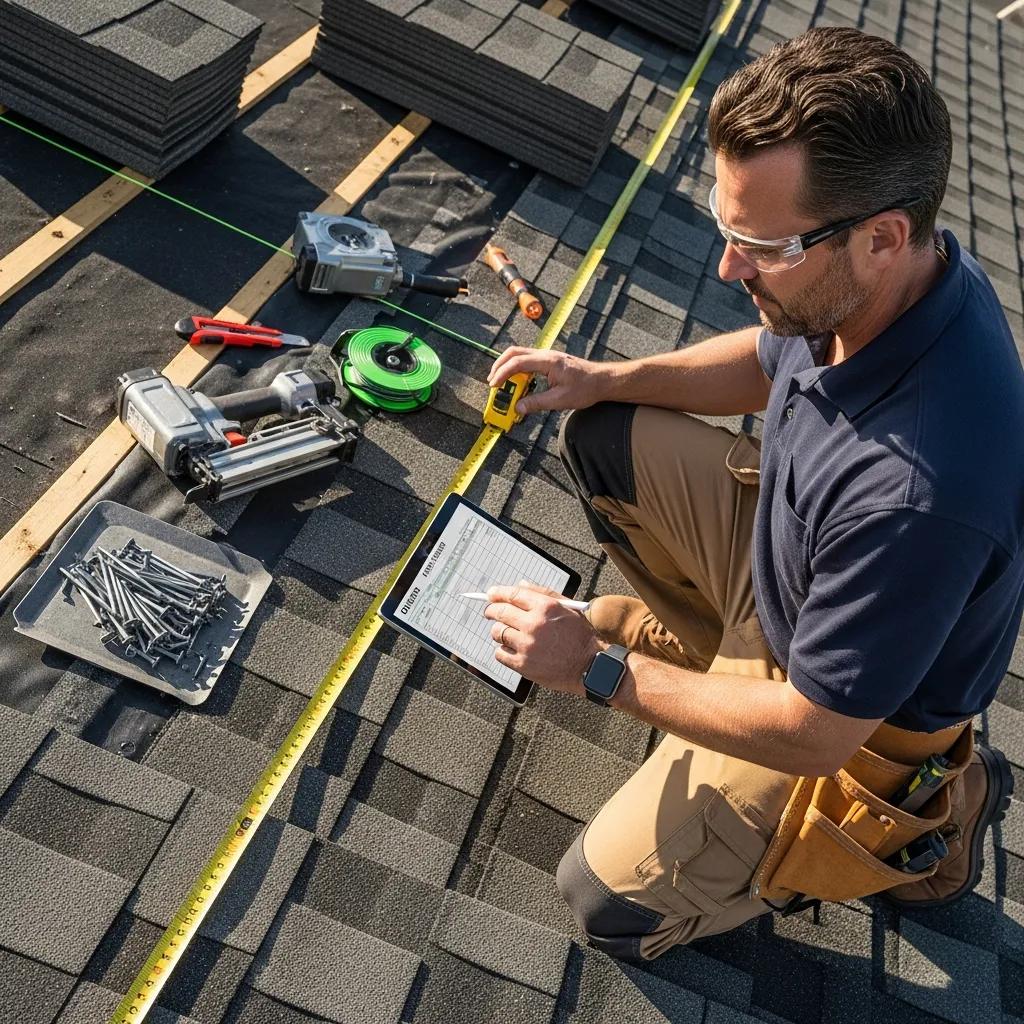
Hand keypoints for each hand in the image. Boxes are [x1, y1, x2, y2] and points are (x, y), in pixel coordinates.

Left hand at [483, 582, 603, 692]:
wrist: (591, 666)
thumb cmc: (580, 636)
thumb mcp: (568, 608)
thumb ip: (543, 594)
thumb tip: (521, 585)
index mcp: (546, 607)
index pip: (513, 594)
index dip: (498, 593)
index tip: (491, 594)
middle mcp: (535, 624)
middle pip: (500, 612)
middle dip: (491, 610)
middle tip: (490, 612)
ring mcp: (527, 645)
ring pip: (498, 633)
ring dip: (499, 631)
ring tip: (507, 633)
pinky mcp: (523, 664)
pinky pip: (500, 654)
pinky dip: (503, 650)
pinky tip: (512, 649)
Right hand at [486, 348, 608, 414]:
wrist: (602, 380)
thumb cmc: (586, 388)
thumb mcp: (560, 400)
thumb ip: (537, 403)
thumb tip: (518, 408)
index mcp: (547, 361)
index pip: (517, 363)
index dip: (502, 374)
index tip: (493, 385)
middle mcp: (545, 355)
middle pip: (514, 353)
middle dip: (499, 366)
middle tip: (492, 382)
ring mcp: (547, 356)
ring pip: (519, 354)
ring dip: (507, 366)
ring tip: (501, 382)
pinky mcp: (549, 361)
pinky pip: (527, 360)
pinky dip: (517, 369)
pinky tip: (517, 382)